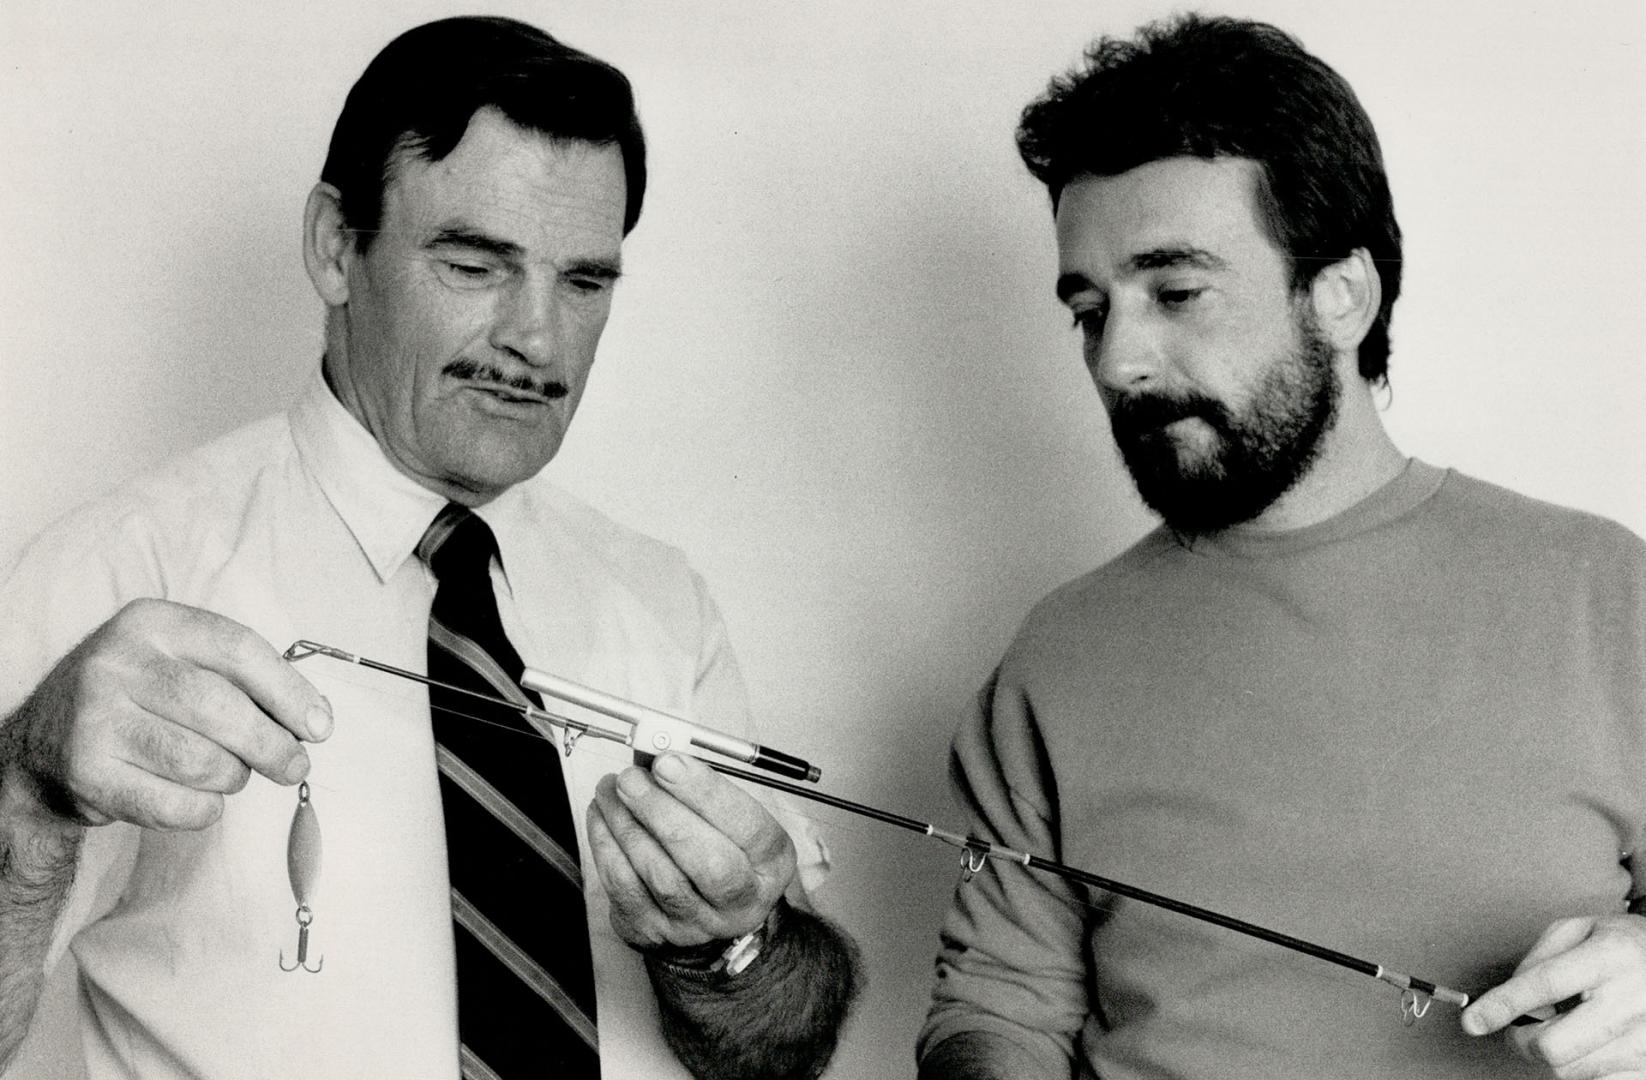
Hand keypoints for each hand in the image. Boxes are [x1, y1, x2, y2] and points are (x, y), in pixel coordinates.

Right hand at [3, 598, 331, 830]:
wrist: (47, 746)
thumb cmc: (141, 702)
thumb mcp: (181, 664)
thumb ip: (244, 681)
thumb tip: (314, 720)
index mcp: (151, 622)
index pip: (238, 649)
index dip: (289, 691)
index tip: (319, 726)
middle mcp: (116, 662)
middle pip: (221, 708)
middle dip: (272, 745)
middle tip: (295, 767)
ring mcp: (94, 717)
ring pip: (200, 760)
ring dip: (233, 777)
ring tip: (233, 775)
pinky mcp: (87, 771)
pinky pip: (172, 804)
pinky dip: (203, 809)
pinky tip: (202, 800)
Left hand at [587, 752, 795, 949]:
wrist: (704, 909)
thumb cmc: (719, 848)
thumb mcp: (732, 817)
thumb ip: (704, 790)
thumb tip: (662, 758)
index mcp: (770, 863)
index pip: (748, 828)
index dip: (706, 793)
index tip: (668, 762)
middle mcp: (741, 901)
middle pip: (707, 862)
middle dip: (662, 812)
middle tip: (631, 778)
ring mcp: (697, 923)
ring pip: (660, 876)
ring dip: (627, 825)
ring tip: (611, 789)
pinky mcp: (654, 931)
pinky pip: (625, 889)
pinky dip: (607, 847)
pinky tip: (602, 817)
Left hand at [1462, 913, 1645, 1078]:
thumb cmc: (1623, 945)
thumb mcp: (1580, 929)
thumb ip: (1539, 957)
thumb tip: (1510, 996)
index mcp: (1610, 957)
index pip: (1545, 985)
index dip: (1502, 1005)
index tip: (1473, 1021)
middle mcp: (1632, 1002)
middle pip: (1553, 1046)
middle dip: (1523, 1039)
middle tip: (1523, 1026)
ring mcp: (1645, 1042)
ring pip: (1570, 1070)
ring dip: (1554, 1053)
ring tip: (1569, 1026)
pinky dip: (1582, 1068)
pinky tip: (1587, 1045)